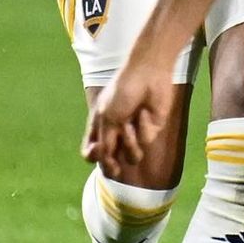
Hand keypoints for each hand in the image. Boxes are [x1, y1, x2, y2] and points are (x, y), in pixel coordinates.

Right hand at [84, 63, 178, 178]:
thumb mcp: (107, 117)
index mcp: (100, 129)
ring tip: (130, 124)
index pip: (92, 153)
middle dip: (112, 166)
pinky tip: (145, 113)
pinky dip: (143, 127)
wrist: (148, 75)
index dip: (94, 157)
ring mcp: (134, 134)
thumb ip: (105, 141)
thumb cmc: (122, 92)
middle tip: (115, 167)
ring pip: (132, 156)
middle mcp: (116, 135)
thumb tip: (105, 160)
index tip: (99, 150)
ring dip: (129, 143)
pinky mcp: (151, 131)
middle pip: (111, 163)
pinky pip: (146, 141)